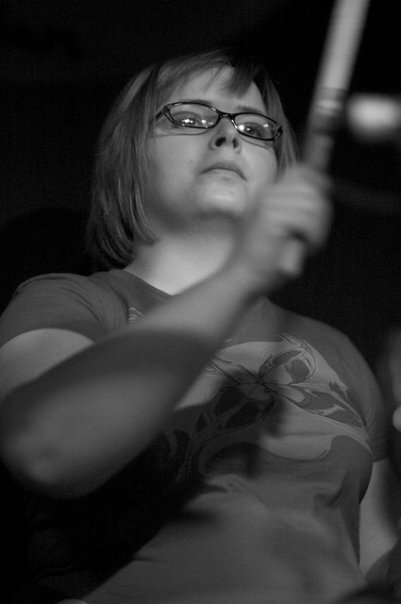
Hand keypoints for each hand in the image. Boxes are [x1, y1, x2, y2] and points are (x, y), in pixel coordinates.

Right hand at [229, 163, 331, 294]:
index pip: (301, 171)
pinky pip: (306, 219)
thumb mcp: (285, 227)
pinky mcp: (270, 216)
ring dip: (316, 229)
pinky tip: (300, 246)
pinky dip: (310, 236)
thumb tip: (323, 185)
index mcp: (268, 194)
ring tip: (304, 244)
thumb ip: (299, 207)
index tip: (323, 198)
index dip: (317, 182)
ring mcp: (267, 203)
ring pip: (313, 205)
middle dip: (321, 216)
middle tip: (310, 238)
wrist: (244, 277)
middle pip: (312, 189)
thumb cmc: (265, 259)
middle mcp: (267, 194)